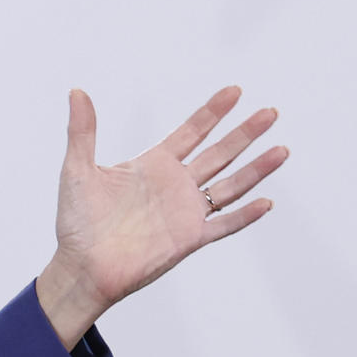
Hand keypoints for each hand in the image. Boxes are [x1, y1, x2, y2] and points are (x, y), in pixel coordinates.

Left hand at [35, 86, 286, 348]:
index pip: (190, 132)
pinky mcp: (190, 239)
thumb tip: (77, 91)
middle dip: (244, 133)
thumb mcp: (77, 169)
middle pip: (219, 153)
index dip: (212, 112)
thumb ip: (82, 131)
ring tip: (281, 149)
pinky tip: (266, 202)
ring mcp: (185, 212)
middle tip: (270, 112)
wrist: (82, 266)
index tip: (234, 91)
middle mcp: (174, 186)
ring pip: (231, 186)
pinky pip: (225, 225)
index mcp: (152, 166)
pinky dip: (245, 215)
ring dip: (256, 169)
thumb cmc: (76, 220)